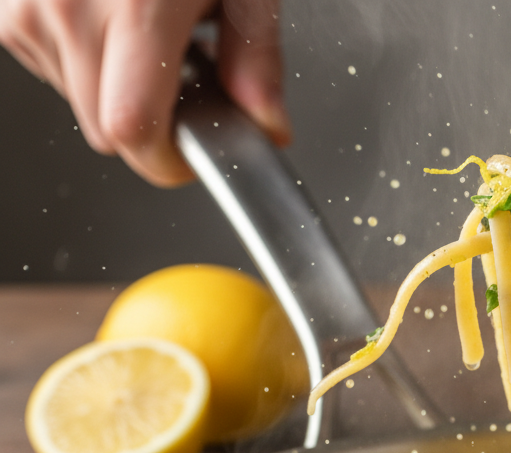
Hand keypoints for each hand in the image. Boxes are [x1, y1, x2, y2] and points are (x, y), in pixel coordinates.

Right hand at [0, 0, 288, 186]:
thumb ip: (257, 58)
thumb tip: (266, 123)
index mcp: (135, 9)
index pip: (132, 131)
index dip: (168, 161)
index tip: (196, 156)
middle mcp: (66, 9)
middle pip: (105, 130)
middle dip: (153, 125)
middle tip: (191, 81)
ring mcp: (25, 5)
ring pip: (76, 99)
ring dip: (118, 85)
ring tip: (152, 28)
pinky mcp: (3, 3)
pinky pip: (46, 61)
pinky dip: (85, 54)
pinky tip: (114, 11)